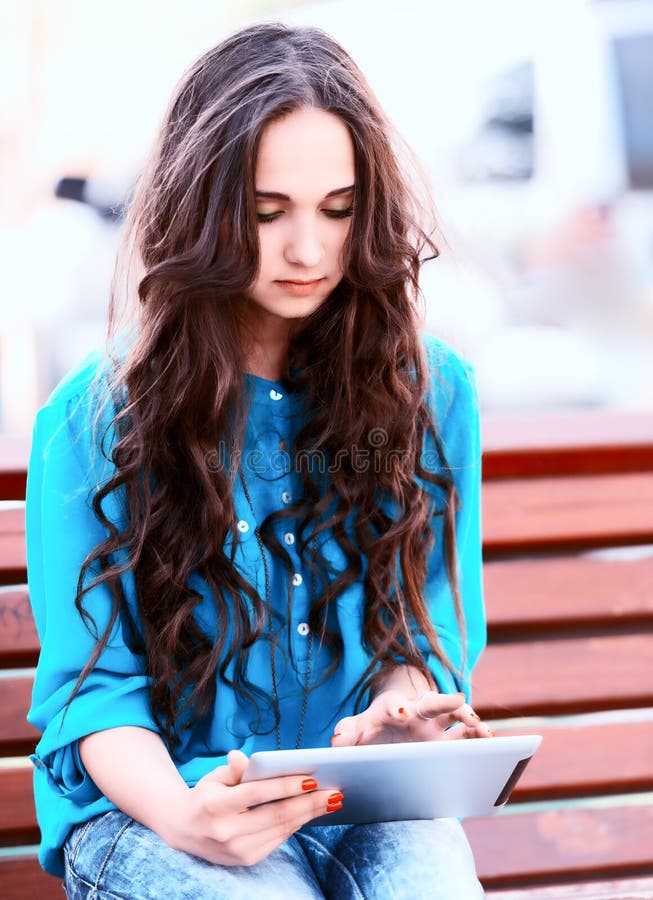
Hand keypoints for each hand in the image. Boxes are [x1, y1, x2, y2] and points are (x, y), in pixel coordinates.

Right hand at [164, 750, 341, 865]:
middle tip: (335, 791)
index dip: (286, 786)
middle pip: (276, 815)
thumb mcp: (215, 777)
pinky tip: (311, 812)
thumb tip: (245, 757)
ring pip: (281, 829)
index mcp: (216, 806)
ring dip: (309, 815)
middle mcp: (227, 831)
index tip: (313, 778)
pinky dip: (296, 824)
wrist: (183, 829)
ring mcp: (237, 850)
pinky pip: (278, 839)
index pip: (257, 793)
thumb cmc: (206, 795)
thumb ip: (235, 770)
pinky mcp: (246, 859)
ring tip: (331, 801)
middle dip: (309, 803)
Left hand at [331, 690, 493, 746]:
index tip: (402, 713)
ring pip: (457, 719)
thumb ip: (347, 733)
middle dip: (446, 702)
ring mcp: (437, 727)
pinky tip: (493, 747)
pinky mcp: (450, 742)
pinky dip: (480, 740)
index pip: (393, 706)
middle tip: (459, 702)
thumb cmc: (374, 727)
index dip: (397, 709)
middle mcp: (419, 714)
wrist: (392, 724)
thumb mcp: (358, 729)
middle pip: (434, 703)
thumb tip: (335, 743)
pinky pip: (468, 738)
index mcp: (393, 709)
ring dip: (471, 722)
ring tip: (484, 732)